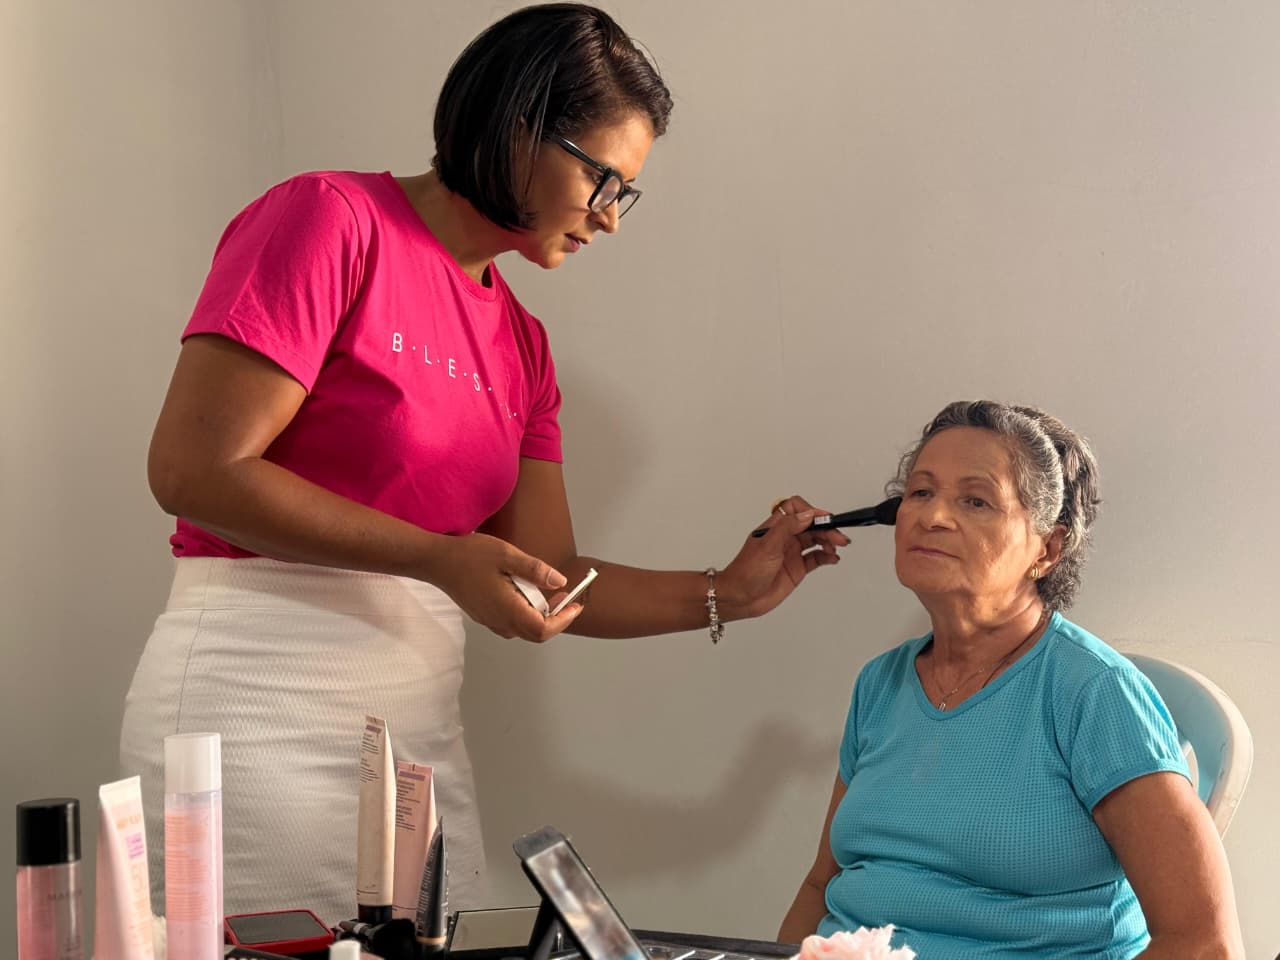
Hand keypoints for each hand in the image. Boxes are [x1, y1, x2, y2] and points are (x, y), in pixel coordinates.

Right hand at [429, 532, 583, 641]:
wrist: (436, 561)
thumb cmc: (470, 555)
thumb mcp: (507, 555)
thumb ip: (535, 570)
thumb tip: (560, 582)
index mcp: (507, 609)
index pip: (543, 629)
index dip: (563, 620)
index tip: (575, 604)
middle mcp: (499, 621)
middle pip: (535, 633)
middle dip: (556, 619)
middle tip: (566, 599)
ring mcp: (489, 620)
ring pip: (523, 630)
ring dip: (541, 617)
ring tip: (550, 595)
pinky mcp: (483, 615)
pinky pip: (510, 624)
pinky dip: (526, 614)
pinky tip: (526, 594)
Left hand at [717, 495, 850, 619]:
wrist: (740, 598)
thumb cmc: (745, 571)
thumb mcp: (768, 546)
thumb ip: (787, 528)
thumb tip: (807, 514)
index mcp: (775, 527)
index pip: (797, 509)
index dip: (812, 511)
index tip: (825, 520)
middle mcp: (784, 537)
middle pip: (810, 525)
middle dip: (826, 528)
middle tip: (838, 537)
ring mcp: (791, 552)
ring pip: (815, 540)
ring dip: (828, 541)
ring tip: (837, 546)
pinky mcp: (797, 568)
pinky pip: (816, 558)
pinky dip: (827, 556)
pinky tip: (832, 558)